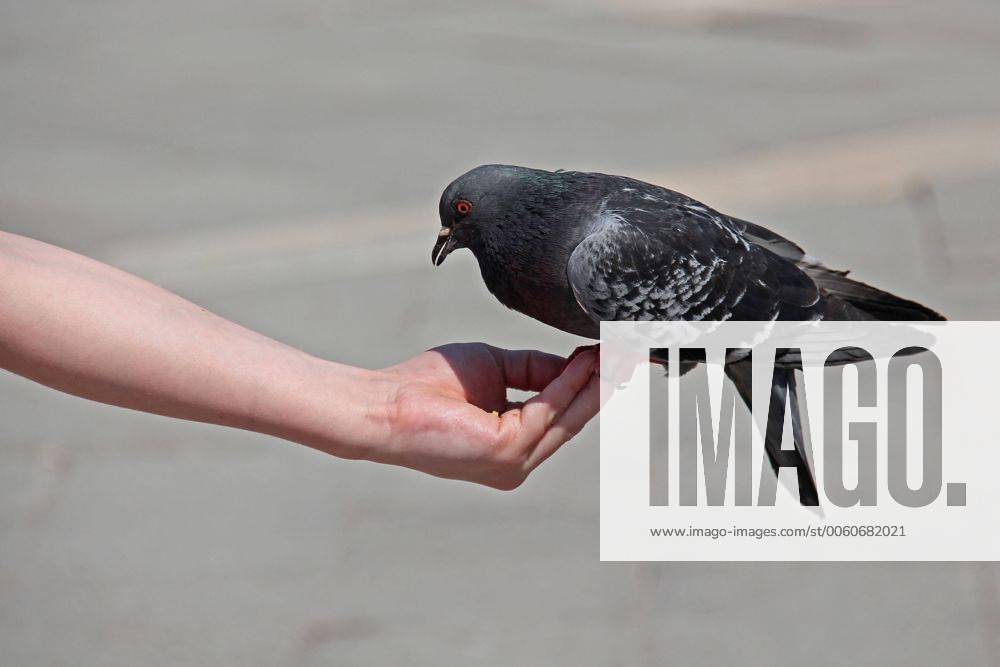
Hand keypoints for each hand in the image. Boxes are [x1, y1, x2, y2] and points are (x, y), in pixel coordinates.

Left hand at [372, 343, 598, 489]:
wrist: (386, 405)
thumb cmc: (428, 387)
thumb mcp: (495, 368)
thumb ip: (535, 369)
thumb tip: (576, 362)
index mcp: (513, 445)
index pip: (562, 415)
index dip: (590, 384)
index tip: (614, 354)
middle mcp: (517, 462)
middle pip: (574, 419)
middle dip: (603, 384)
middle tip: (631, 354)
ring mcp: (514, 463)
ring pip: (567, 417)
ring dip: (594, 381)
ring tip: (616, 351)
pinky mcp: (506, 452)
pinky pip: (548, 411)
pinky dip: (568, 384)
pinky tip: (583, 360)